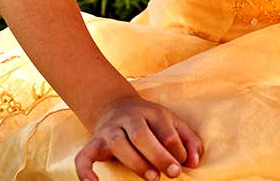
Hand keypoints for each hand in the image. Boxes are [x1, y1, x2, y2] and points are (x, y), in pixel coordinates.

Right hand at [74, 95, 202, 180]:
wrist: (116, 106)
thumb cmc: (151, 122)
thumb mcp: (173, 123)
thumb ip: (189, 141)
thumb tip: (195, 162)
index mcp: (152, 113)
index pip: (167, 132)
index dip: (177, 150)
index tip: (182, 165)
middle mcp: (129, 118)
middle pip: (141, 135)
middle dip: (158, 156)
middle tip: (173, 173)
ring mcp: (110, 130)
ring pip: (118, 144)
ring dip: (135, 162)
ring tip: (151, 177)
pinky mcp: (94, 142)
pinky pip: (84, 155)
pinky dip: (85, 170)